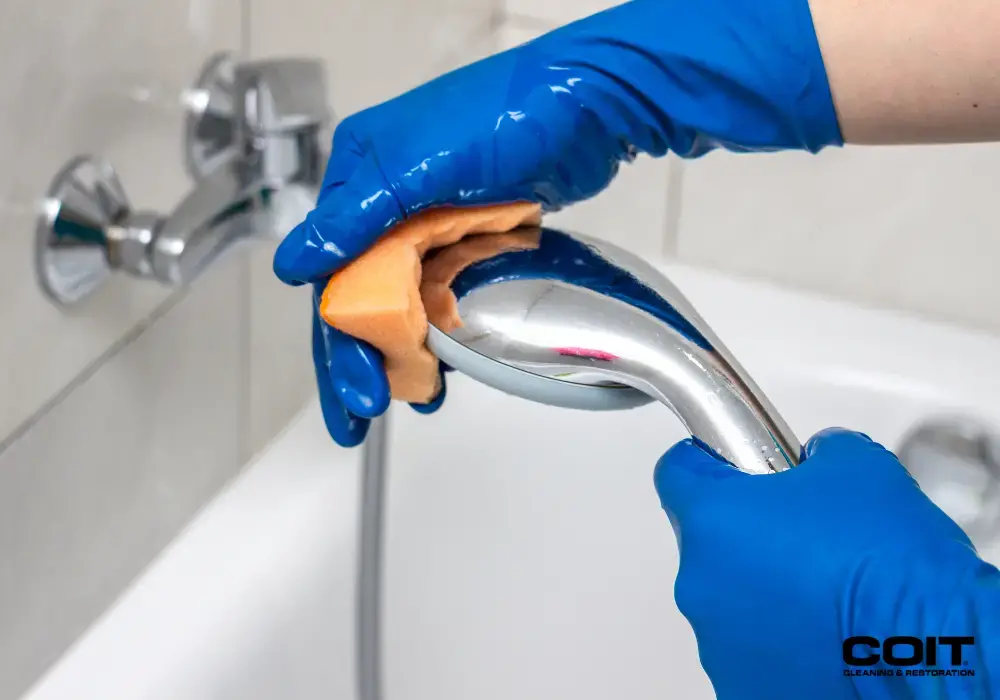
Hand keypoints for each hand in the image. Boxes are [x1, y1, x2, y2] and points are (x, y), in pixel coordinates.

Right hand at [274, 0, 842, 445]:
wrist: (591, 106)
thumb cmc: (511, 113)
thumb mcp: (422, 165)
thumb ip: (358, 217)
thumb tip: (295, 264)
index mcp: (362, 180)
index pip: (333, 276)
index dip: (339, 338)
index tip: (355, 390)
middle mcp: (387, 202)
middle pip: (362, 296)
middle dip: (360, 358)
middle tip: (364, 411)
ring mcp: (431, 223)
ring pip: (401, 303)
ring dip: (401, 353)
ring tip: (413, 398)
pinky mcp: (470, 238)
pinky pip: (442, 297)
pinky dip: (441, 334)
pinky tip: (446, 368)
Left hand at [655, 428, 998, 699]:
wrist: (929, 652)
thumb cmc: (888, 563)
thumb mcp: (856, 466)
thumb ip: (816, 454)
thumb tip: (815, 464)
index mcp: (713, 518)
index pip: (678, 471)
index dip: (709, 462)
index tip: (732, 466)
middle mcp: (700, 580)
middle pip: (706, 541)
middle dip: (747, 534)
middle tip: (803, 536)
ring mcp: (715, 638)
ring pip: (727, 597)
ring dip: (762, 589)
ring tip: (824, 591)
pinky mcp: (739, 683)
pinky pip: (748, 646)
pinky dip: (777, 637)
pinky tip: (825, 633)